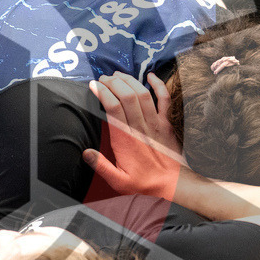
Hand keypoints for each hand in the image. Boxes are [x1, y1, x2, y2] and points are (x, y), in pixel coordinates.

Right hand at [82, 71, 184, 200]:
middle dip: (113, 82)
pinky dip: (159, 85)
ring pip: (142, 93)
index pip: (112, 107)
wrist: (173, 185)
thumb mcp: (119, 181)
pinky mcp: (167, 123)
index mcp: (125, 139)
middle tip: (103, 78)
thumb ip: (101, 166)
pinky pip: (165, 99)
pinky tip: (150, 76)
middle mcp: (140, 127)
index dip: (102, 92)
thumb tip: (86, 152)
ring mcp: (155, 123)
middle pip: (126, 95)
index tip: (94, 85)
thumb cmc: (144, 183)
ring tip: (118, 74)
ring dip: (129, 80)